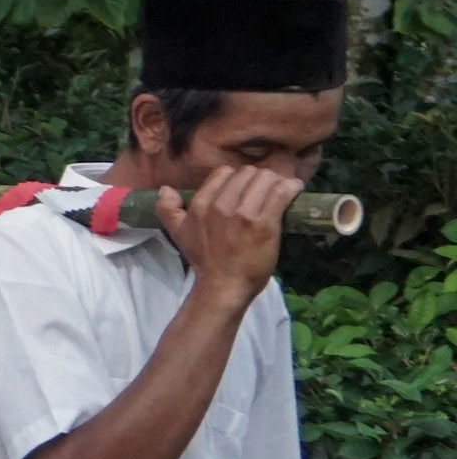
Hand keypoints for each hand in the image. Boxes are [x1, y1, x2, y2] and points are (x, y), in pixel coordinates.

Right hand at [159, 162, 302, 306]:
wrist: (223, 286)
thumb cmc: (205, 260)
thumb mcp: (178, 233)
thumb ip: (167, 209)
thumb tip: (165, 189)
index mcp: (200, 205)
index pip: (224, 173)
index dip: (238, 178)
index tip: (247, 188)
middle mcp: (220, 205)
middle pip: (247, 173)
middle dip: (259, 178)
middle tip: (267, 190)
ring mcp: (243, 213)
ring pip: (265, 178)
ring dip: (277, 181)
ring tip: (283, 189)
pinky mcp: (265, 223)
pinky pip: (281, 192)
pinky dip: (290, 187)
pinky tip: (294, 189)